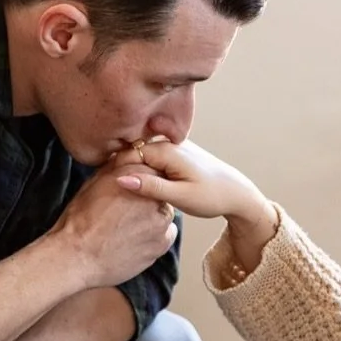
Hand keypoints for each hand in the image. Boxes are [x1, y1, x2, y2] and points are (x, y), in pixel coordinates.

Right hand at [51, 162, 178, 288]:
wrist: (78, 256)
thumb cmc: (80, 221)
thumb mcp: (92, 184)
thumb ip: (114, 169)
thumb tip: (123, 161)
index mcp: (136, 176)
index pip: (151, 171)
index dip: (141, 182)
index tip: (131, 193)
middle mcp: (153, 195)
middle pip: (160, 193)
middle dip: (148, 200)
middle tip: (128, 212)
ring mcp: (160, 220)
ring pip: (163, 214)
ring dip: (152, 218)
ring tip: (129, 227)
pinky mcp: (163, 242)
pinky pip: (167, 234)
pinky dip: (155, 236)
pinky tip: (135, 239)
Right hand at [115, 138, 277, 275]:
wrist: (236, 193)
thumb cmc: (212, 197)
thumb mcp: (180, 196)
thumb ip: (151, 187)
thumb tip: (121, 179)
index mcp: (167, 151)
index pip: (127, 153)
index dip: (113, 169)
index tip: (104, 187)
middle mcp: (169, 144)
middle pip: (132, 151)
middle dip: (120, 168)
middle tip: (107, 190)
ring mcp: (172, 147)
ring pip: (141, 155)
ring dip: (131, 169)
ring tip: (121, 189)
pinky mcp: (175, 154)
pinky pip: (150, 158)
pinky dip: (142, 169)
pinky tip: (140, 186)